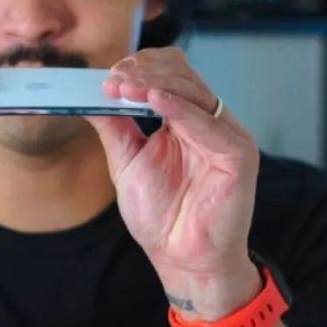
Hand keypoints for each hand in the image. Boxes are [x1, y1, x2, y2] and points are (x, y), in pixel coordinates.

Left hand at [85, 48, 261, 319]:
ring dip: (154, 84)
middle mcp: (210, 122)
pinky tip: (153, 100)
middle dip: (144, 71)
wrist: (182, 259)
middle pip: (182, 74)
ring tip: (123, 88)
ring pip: (193, 90)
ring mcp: (227, 135)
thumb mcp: (127, 161)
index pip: (170, 73)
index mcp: (187, 120)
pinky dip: (178, 107)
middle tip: (113, 80)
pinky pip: (207, 122)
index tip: (108, 78)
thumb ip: (114, 125)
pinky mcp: (238, 155)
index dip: (140, 67)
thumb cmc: (161, 217)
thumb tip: (88, 95)